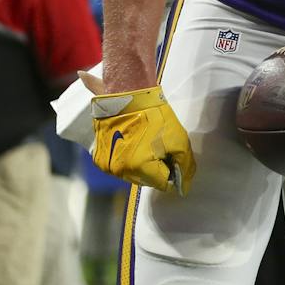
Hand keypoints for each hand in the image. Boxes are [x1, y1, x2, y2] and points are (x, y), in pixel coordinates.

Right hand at [86, 74, 195, 194]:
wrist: (128, 96)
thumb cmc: (156, 117)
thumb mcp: (179, 139)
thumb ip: (185, 165)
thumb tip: (184, 187)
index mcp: (139, 168)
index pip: (162, 184)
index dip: (171, 172)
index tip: (172, 157)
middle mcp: (120, 172)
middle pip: (147, 181)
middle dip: (157, 169)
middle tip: (160, 148)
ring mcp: (107, 166)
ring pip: (133, 175)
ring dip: (142, 166)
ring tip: (146, 145)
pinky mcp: (99, 159)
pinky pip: (120, 167)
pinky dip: (129, 160)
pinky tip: (133, 144)